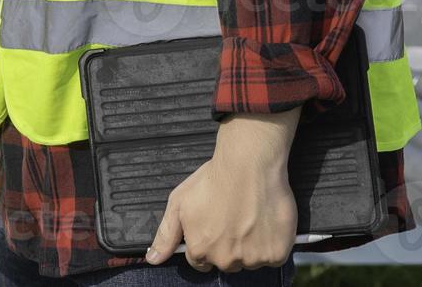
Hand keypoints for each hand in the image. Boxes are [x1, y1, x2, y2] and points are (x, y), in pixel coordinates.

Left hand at [146, 109, 300, 271]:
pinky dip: (271, 245)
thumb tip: (152, 259)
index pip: (200, 261)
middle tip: (231, 218)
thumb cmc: (213, 180)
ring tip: (249, 218)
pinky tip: (264, 223)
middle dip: (227, 246)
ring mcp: (252, 259)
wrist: (249, 165)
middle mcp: (226, 260)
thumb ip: (166, 235)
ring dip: (250, 246)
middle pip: (225, 263)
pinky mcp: (276, 254)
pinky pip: (272, 258)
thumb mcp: (178, 203)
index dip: (205, 243)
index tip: (213, 227)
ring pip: (249, 261)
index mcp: (200, 249)